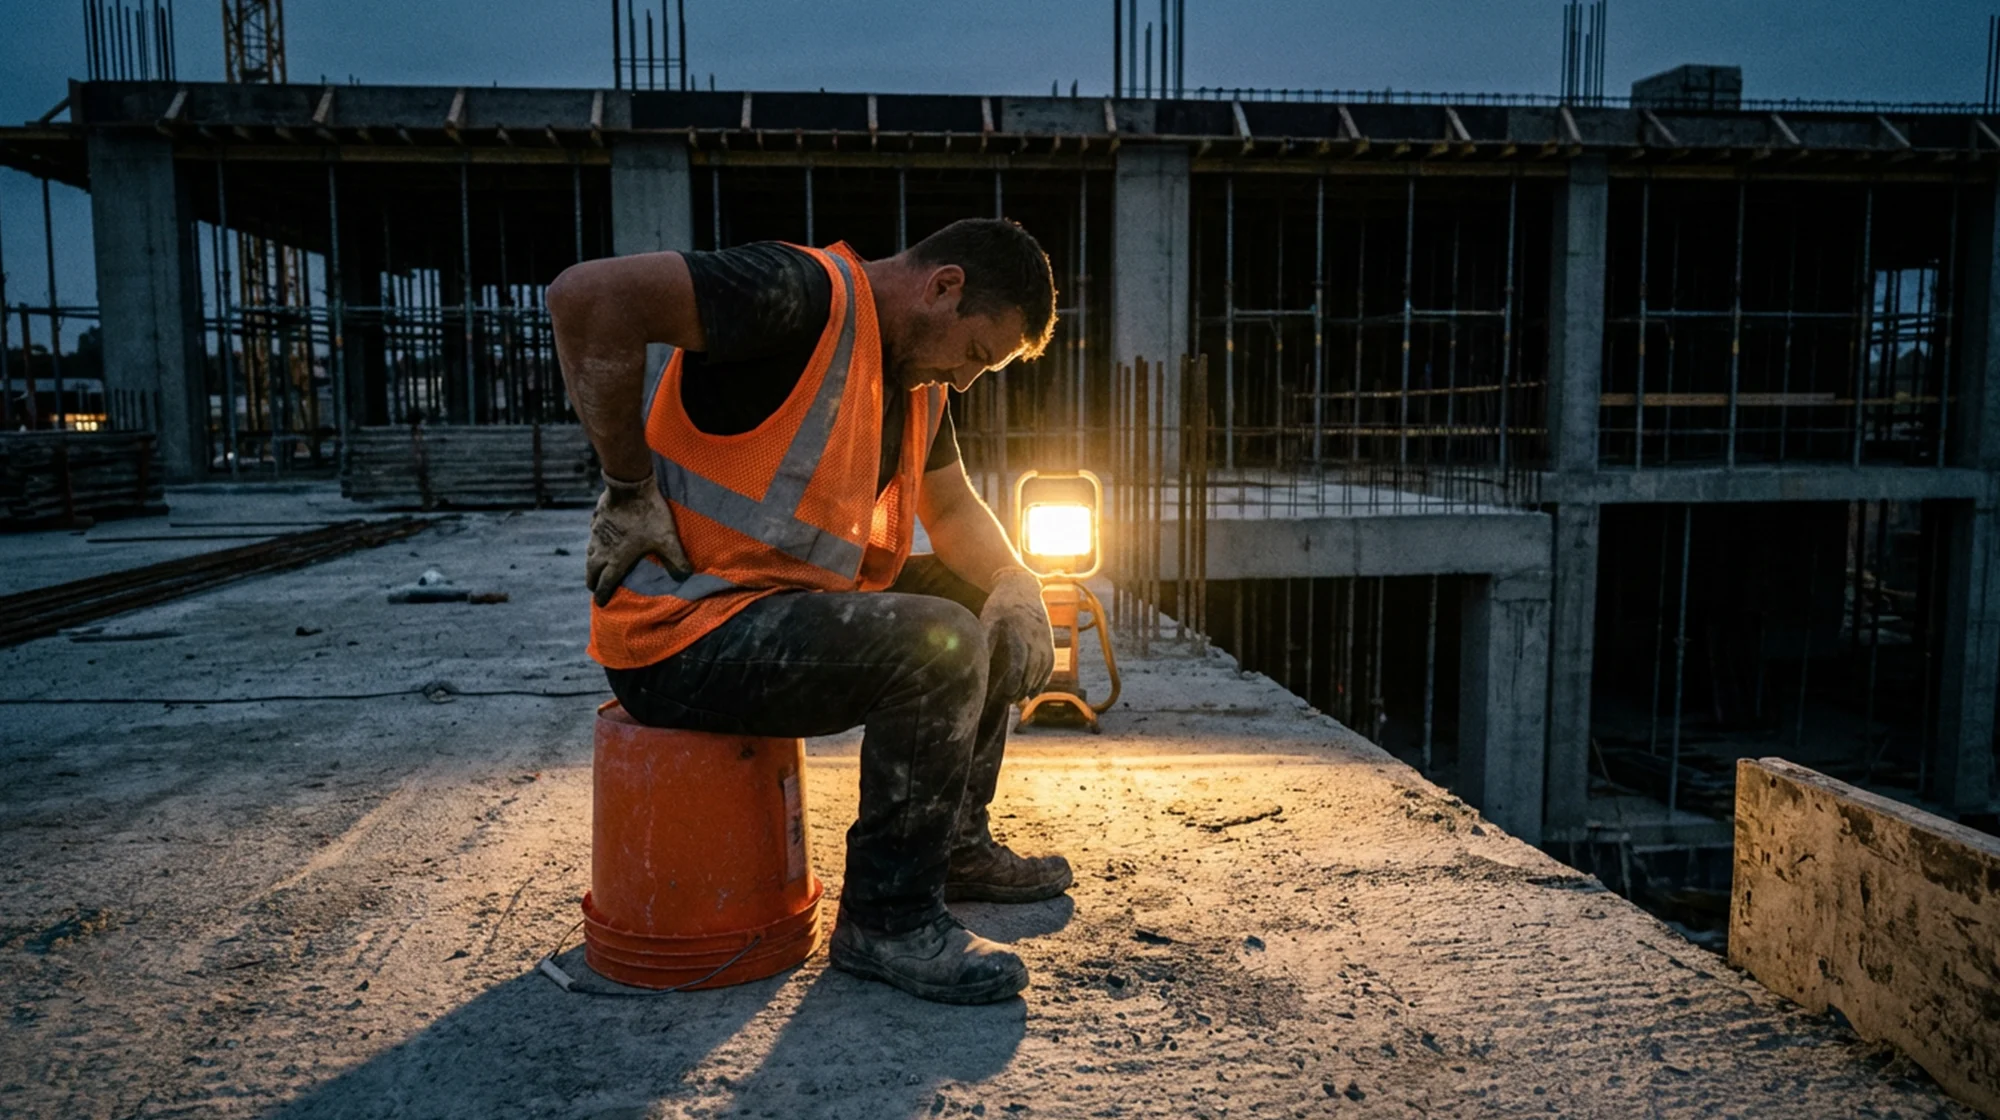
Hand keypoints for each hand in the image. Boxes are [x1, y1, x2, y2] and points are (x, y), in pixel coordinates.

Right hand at [586, 471, 691, 605]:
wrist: (630, 486)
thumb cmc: (649, 515)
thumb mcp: (667, 539)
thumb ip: (676, 559)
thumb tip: (687, 576)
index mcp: (617, 558)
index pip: (606, 582)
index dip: (602, 594)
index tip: (600, 603)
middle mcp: (603, 549)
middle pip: (592, 570)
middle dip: (593, 581)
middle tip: (594, 587)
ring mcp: (597, 533)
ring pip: (589, 552)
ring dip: (591, 563)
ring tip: (593, 567)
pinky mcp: (596, 518)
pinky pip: (592, 534)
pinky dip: (593, 541)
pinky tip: (597, 538)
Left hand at [979, 568, 1054, 702]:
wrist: (1022, 586)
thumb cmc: (1000, 604)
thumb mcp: (988, 618)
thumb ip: (986, 639)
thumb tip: (977, 661)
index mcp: (1019, 632)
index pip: (1020, 662)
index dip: (1015, 680)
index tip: (1007, 694)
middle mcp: (1035, 636)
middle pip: (1033, 668)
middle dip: (1023, 687)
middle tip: (1010, 701)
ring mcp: (1045, 638)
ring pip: (1043, 668)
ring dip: (1034, 685)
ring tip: (1021, 699)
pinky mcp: (1049, 640)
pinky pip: (1050, 663)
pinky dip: (1044, 678)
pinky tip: (1035, 690)